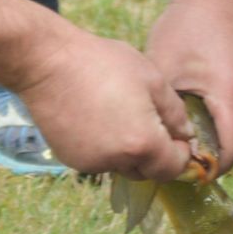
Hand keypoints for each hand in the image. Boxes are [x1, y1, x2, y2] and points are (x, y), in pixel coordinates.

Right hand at [11, 29, 197, 180]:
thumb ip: (175, 112)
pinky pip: (98, 159)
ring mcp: (90, 162)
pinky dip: (103, 147)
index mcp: (143, 143)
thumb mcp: (151, 78)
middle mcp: (117, 161)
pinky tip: (96, 118)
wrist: (47, 63)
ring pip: (121, 165)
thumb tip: (185, 134)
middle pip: (147, 170)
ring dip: (127, 150)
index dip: (180, 153)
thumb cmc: (102, 63)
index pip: (173, 167)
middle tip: (147, 121)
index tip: (176, 134)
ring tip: (118, 114)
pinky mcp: (70, 159)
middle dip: (154, 153)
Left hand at [145, 0, 232, 177]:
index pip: (232, 152)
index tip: (184, 172)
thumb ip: (166, 112)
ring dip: (214, 132)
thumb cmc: (183, 29)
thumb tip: (158, 148)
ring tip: (184, 125)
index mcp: (232, 95)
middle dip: (208, 152)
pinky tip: (196, 105)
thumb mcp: (165, 71)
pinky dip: (221, 117)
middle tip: (176, 151)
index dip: (210, 169)